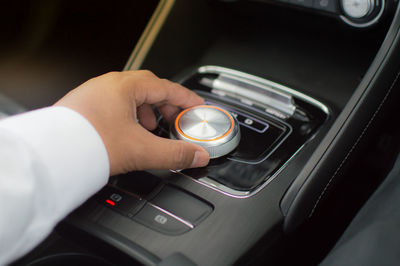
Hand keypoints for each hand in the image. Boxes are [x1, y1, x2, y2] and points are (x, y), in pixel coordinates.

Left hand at [54, 70, 209, 174]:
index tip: (196, 106)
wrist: (49, 155)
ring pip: (130, 96)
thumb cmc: (88, 144)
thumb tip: (197, 156)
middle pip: (149, 88)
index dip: (186, 98)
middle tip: (176, 120)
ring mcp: (94, 94)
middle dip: (167, 104)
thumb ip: (175, 154)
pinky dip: (129, 115)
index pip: (166, 87)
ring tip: (152, 127)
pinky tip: (128, 131)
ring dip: (147, 110)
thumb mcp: (141, 150)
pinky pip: (114, 104)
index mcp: (125, 87)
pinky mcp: (84, 107)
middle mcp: (108, 85)